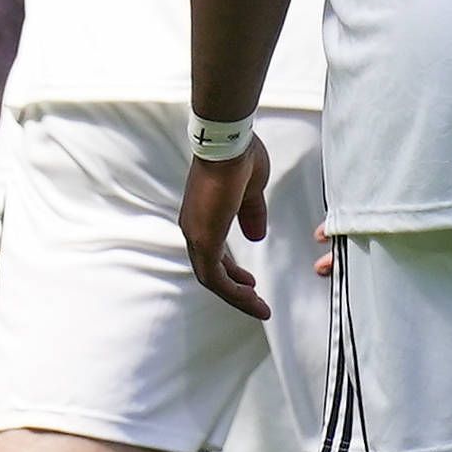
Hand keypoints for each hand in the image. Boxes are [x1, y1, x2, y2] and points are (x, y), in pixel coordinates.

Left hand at [181, 137, 273, 321]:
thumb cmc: (238, 157)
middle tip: (255, 302)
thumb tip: (256, 235)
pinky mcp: (203, 237)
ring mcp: (196, 233)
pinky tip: (251, 298)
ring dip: (235, 296)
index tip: (250, 283)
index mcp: (203, 216)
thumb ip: (252, 214)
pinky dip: (232, 290)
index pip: (213, 254)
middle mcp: (194, 227)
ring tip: (258, 308)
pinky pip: (214, 276)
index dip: (232, 272)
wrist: (228, 143)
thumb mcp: (250, 193)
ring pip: (211, 278)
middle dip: (234, 290)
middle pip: (210, 270)